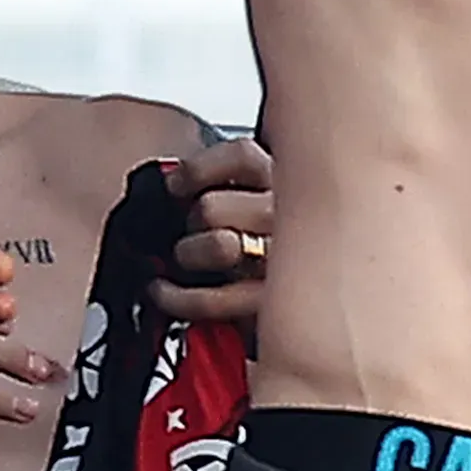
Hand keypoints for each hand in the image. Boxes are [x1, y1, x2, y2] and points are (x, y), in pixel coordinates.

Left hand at [160, 132, 271, 339]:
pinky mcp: (273, 306)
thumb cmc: (272, 250)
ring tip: (187, 258)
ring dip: (190, 253)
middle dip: (192, 218)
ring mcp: (283, 265)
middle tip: (190, 229)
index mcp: (288, 184)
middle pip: (215, 205)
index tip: (177, 184)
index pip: (241, 156)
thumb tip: (176, 184)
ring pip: (218, 245)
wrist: (308, 314)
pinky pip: (212, 300)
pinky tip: (163, 291)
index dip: (198, 169)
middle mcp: (289, 219)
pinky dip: (177, 297)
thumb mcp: (261, 204)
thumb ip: (232, 187)